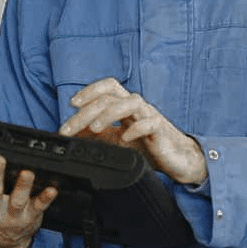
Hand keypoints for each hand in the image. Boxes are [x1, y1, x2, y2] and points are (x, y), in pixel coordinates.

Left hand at [58, 77, 207, 185]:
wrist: (176, 160)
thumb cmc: (147, 146)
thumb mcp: (115, 140)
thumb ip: (95, 135)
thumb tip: (71, 134)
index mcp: (125, 106)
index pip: (108, 87)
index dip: (90, 91)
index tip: (72, 104)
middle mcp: (137, 106)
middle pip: (111, 97)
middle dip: (87, 111)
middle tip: (70, 128)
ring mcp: (149, 116)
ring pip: (130, 102)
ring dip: (109, 114)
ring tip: (95, 128)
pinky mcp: (161, 131)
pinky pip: (149, 123)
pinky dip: (135, 129)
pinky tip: (125, 138)